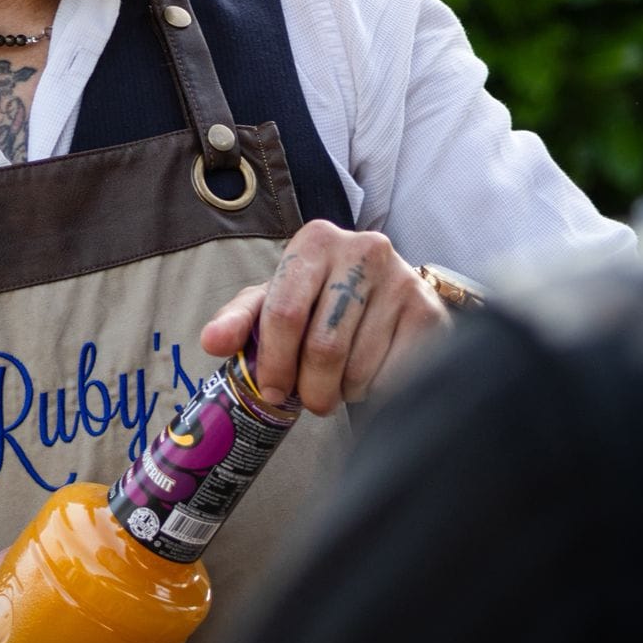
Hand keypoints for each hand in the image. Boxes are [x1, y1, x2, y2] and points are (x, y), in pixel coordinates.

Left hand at [198, 220, 450, 414]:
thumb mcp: (273, 301)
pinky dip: (375, 391)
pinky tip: (370, 376)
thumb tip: (211, 342)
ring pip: (359, 367)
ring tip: (340, 381)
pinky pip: (394, 376)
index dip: (273, 362)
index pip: (284, 313)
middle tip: (309, 400)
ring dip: (343, 391)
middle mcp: (363, 250)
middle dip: (309, 388)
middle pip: (323, 347)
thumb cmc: (317, 300)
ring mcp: (402, 280)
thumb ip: (239, 320)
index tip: (271, 391)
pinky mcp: (430, 313)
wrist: (385, 295)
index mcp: (315, 241)